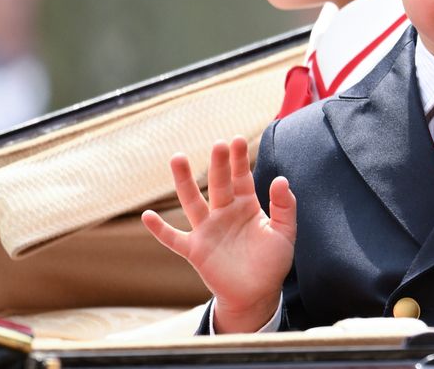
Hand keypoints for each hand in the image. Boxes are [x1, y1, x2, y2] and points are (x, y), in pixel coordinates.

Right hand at [142, 136, 296, 332]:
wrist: (257, 294)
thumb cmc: (272, 262)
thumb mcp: (285, 232)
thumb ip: (285, 207)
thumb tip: (281, 179)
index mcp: (246, 206)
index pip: (241, 178)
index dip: (239, 160)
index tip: (237, 140)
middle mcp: (224, 213)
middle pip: (218, 184)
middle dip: (218, 164)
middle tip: (218, 144)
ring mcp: (207, 230)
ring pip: (192, 202)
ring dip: (184, 182)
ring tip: (177, 158)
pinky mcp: (195, 250)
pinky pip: (174, 239)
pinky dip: (160, 229)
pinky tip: (148, 216)